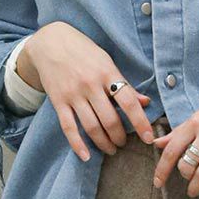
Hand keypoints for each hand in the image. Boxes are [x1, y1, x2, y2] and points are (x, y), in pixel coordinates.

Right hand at [20, 22, 154, 159]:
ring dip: (103, 143)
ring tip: (110, 149)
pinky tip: (86, 156)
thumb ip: (125, 83)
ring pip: (91, 127)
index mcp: (107, 73)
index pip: (128, 102)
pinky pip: (68, 127)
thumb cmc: (83, 51)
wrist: (50, 42)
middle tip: (124, 143)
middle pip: (110, 119)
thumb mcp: (107, 61)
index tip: (148, 138)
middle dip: (119, 137)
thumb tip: (146, 102)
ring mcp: (73, 94)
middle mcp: (90, 85)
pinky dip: (77, 144)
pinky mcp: (58, 101)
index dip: (140, 122)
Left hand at [152, 60, 198, 198]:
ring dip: (195, 187)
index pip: (171, 149)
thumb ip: (182, 129)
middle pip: (186, 164)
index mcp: (196, 121)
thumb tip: (158, 142)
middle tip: (187, 180)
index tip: (158, 182)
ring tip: (193, 192)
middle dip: (184, 176)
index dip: (161, 169)